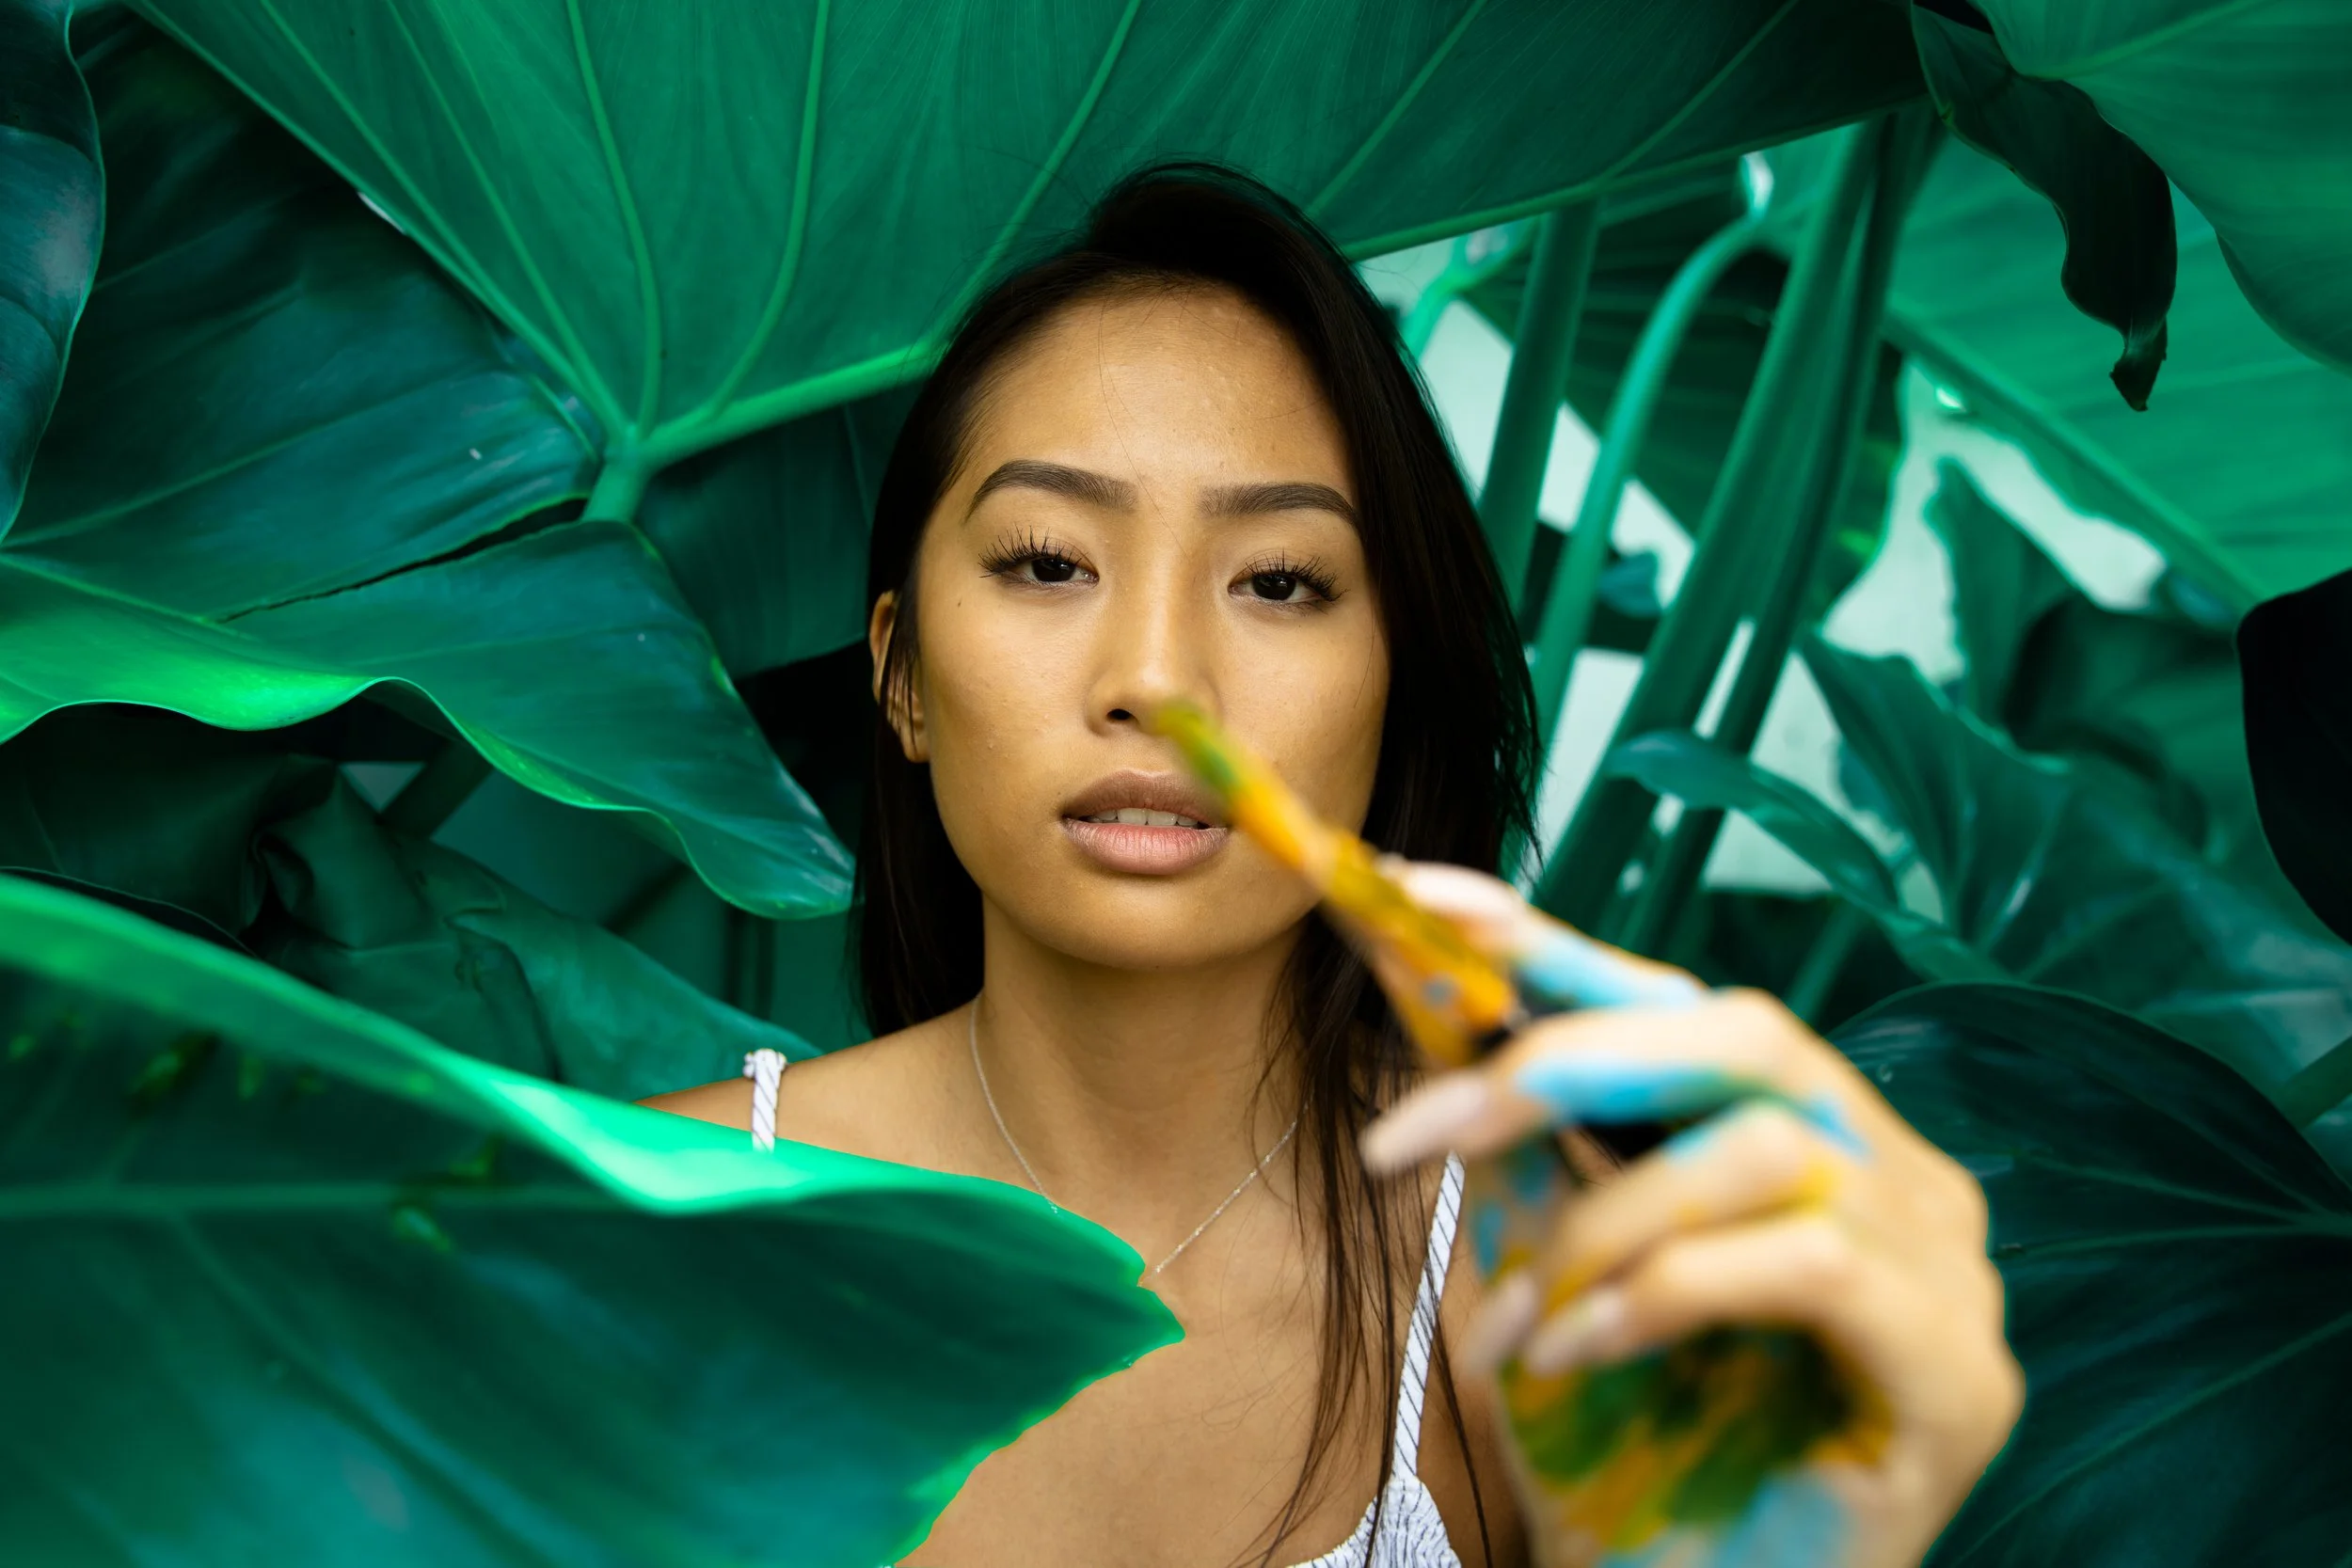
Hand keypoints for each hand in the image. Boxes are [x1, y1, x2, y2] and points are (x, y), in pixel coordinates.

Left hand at [1360, 863, 2021, 1567]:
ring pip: (1767, 1145)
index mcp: (1803, 1128)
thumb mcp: (1547, 1259)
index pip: (1681, 998)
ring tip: (1503, 1326)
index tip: (1419, 896)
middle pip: (1745, 1031)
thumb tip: (1423, 975)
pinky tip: (1579, 1354)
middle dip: (1560, 1062)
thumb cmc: (1626, 1442)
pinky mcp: (1958, 1369)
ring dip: (1597, 1226)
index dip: (1556, 942)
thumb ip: (1519, 1133)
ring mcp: (1944, 1264)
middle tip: (1412, 1135)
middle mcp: (1891, 1169)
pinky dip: (1663, 1293)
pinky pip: (1808, 1264)